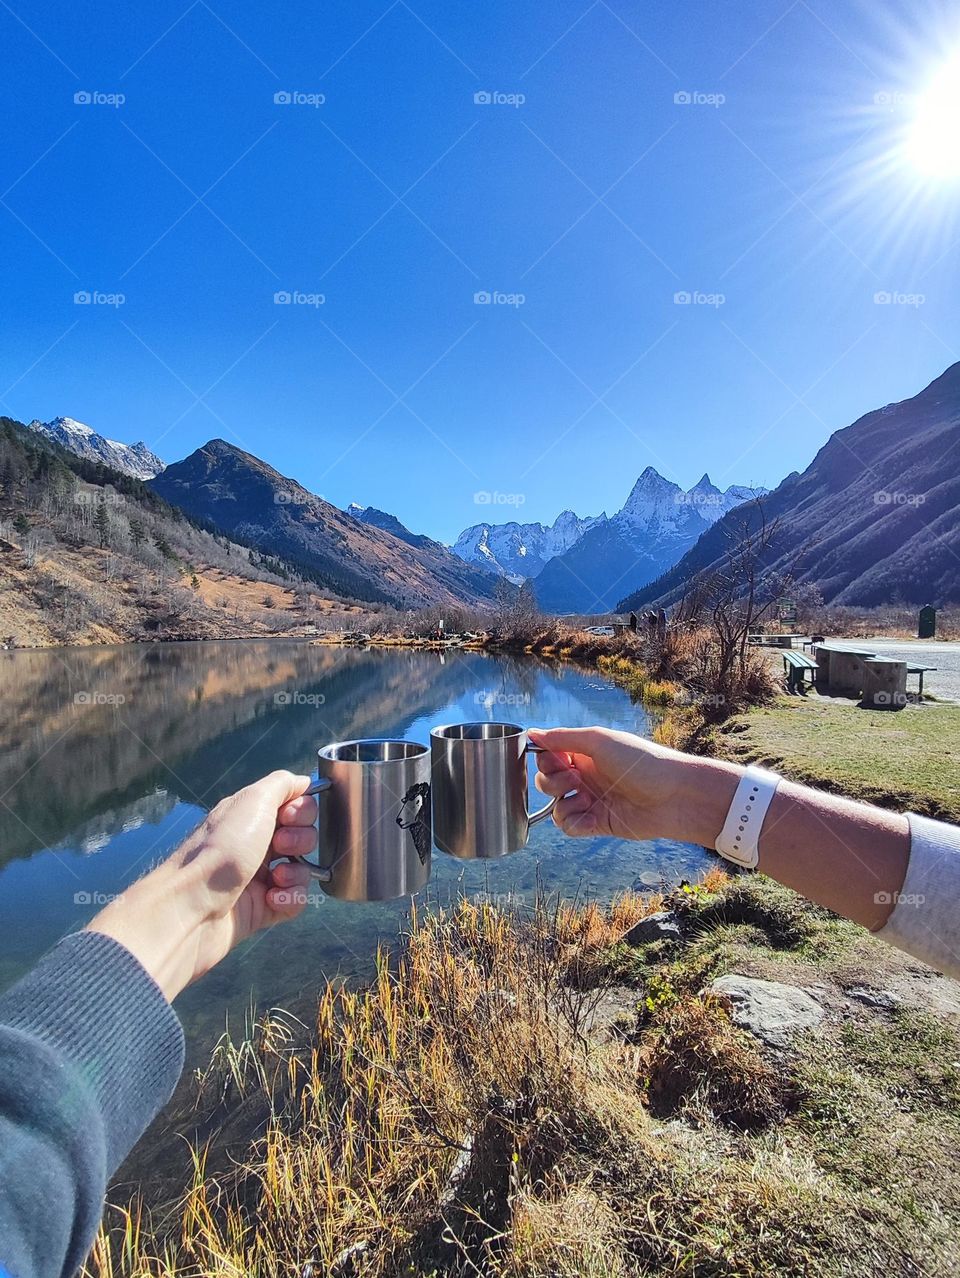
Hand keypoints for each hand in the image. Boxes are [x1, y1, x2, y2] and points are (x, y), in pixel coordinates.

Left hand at [87, 771, 318, 1001]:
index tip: (287, 817)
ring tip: (275, 878)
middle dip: (300, 840)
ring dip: (297, 871)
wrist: (193, 905)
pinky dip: (289, 899)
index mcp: (251, 815)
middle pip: (304, 836)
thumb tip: (305, 782)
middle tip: (279, 847)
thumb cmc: (223, 847)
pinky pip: (294, 900)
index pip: (295, 806)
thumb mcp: (252, 800)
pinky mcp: (263, 908)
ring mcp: (260, 877)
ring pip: (303, 868)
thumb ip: (282, 784)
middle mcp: (256, 843)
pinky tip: (272, 899)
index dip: (300, 810)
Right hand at [529, 726, 741, 844]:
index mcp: (585, 753)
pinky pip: (569, 826)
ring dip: (562, 802)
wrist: (672, 795)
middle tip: (574, 778)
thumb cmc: (640, 761)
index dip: (546, 760)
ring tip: (585, 798)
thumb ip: (563, 738)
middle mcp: (586, 777)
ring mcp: (591, 801)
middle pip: (547, 782)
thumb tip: (532, 732)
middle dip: (552, 781)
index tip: (558, 760)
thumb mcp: (599, 740)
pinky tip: (588, 817)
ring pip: (555, 806)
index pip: (548, 757)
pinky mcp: (598, 824)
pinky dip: (573, 823)